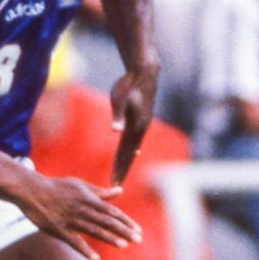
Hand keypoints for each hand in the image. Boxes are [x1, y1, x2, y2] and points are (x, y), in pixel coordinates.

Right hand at [15, 173, 142, 259]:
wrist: (32, 191)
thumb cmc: (57, 187)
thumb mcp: (80, 186)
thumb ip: (101, 192)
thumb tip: (120, 190)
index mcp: (89, 199)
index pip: (112, 211)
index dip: (126, 221)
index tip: (138, 230)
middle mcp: (83, 209)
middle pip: (106, 221)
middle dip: (123, 230)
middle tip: (138, 239)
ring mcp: (71, 220)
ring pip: (93, 230)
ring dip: (109, 238)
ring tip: (123, 245)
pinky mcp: (59, 229)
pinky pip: (73, 241)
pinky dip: (84, 249)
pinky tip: (96, 259)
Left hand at [108, 63, 159, 185]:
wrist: (145, 72)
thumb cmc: (129, 84)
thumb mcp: (119, 98)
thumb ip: (118, 115)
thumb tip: (115, 130)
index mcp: (135, 128)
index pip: (124, 154)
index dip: (119, 169)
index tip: (113, 184)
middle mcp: (141, 129)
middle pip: (129, 155)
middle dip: (122, 171)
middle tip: (114, 187)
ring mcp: (142, 124)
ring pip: (132, 148)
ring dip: (126, 162)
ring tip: (121, 174)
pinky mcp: (142, 119)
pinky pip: (135, 140)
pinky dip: (131, 150)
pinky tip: (133, 153)